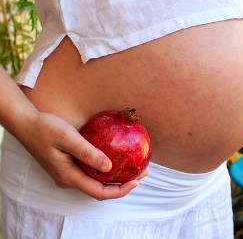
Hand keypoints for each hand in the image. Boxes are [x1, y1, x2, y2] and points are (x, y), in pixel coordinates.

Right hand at [22, 111, 146, 199]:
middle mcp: (70, 179)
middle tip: (142, 172)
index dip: (120, 190)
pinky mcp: (69, 165)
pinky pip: (91, 173)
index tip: (137, 181)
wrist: (26, 124)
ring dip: (115, 178)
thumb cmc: (45, 129)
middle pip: (100, 189)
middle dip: (123, 184)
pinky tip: (117, 159)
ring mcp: (69, 173)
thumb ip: (88, 153)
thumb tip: (109, 166)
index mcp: (69, 176)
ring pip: (96, 182)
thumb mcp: (68, 138)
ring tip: (134, 167)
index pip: (99, 192)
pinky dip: (106, 169)